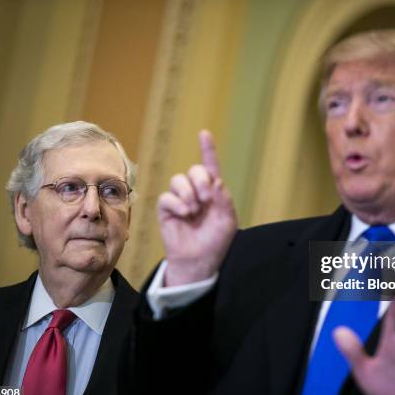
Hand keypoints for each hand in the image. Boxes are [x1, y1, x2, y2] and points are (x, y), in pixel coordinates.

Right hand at [157, 130, 237, 285]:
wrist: (200, 260)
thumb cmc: (216, 241)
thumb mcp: (228, 221)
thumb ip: (224, 200)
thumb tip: (215, 181)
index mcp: (213, 192)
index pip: (210, 166)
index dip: (207, 149)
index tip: (204, 134)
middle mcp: (196, 191)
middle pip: (194, 170)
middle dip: (200, 180)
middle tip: (206, 197)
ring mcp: (180, 199)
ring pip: (178, 180)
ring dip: (188, 193)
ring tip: (194, 210)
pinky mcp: (166, 209)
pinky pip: (167, 196)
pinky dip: (177, 203)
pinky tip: (185, 214)